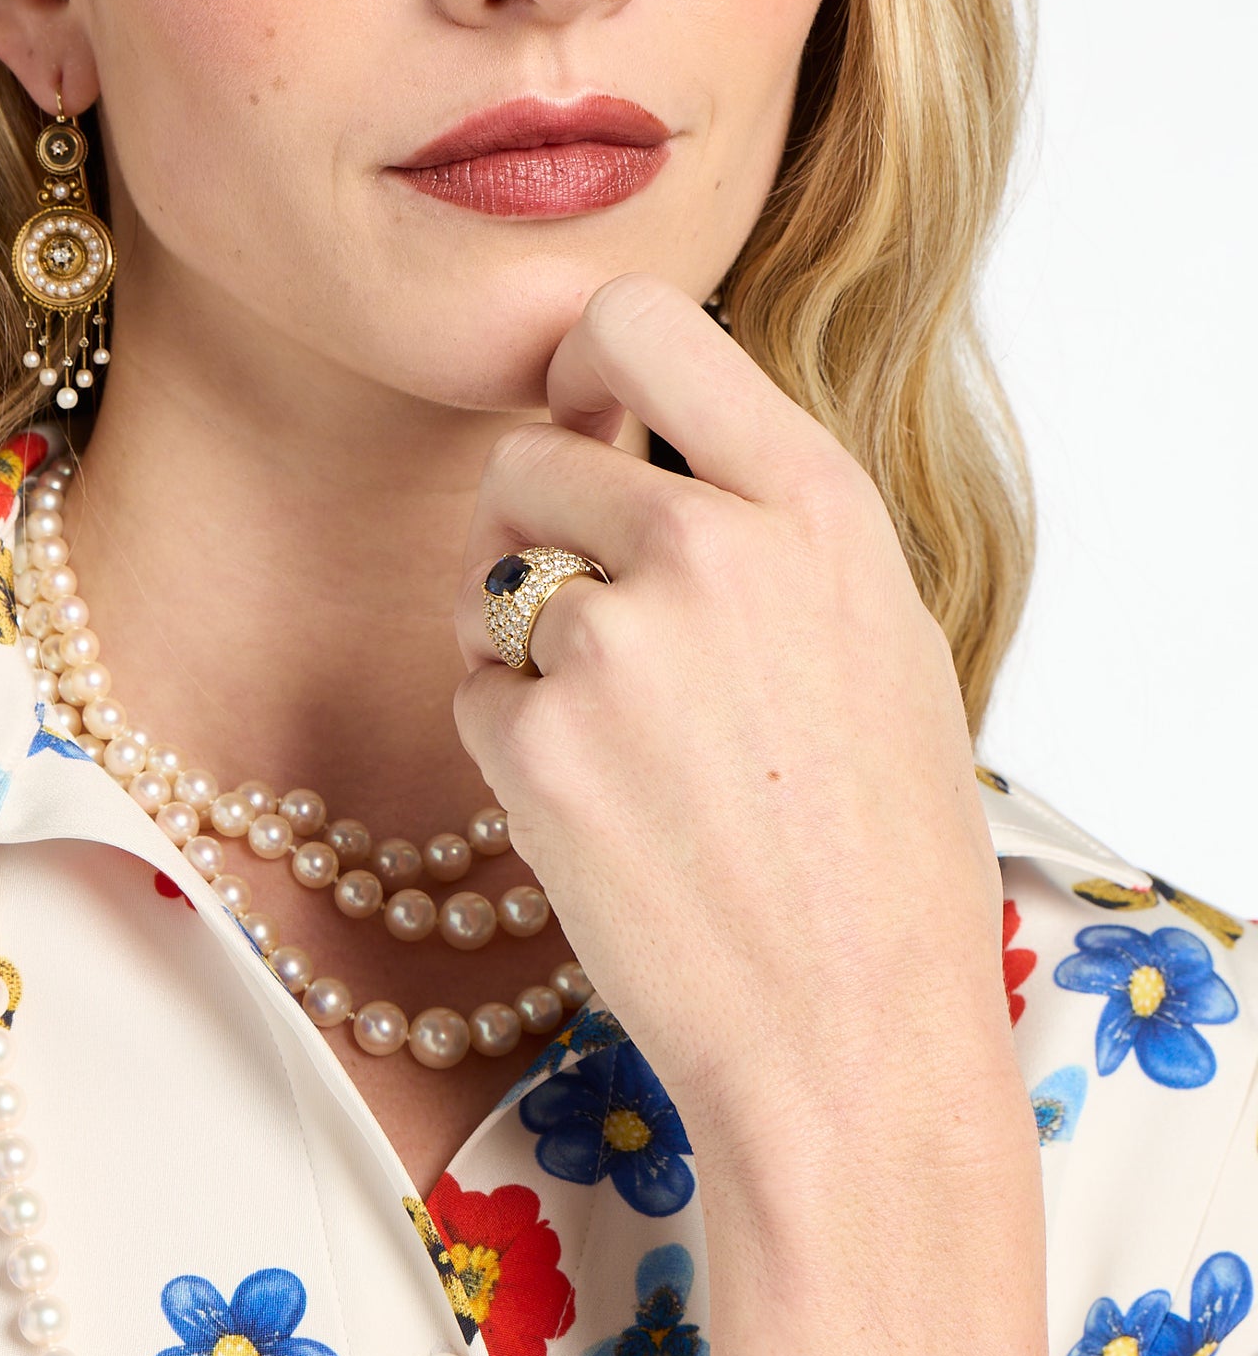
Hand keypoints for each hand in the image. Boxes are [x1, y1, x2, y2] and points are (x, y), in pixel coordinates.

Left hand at [452, 270, 1009, 1188]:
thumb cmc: (881, 848)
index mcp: (815, 501)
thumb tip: (644, 435)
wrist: (853, 1032)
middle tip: (607, 641)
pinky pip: (474, 696)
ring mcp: (614, 643)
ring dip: (522, 649)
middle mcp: (711, 546)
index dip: (584, 364)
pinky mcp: (536, 742)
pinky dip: (514, 751)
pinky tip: (607, 817)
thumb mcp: (877, 633)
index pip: (641, 323)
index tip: (583, 415)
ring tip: (634, 749)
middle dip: (537, 537)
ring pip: (489, 584)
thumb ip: (765, 517)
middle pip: (529, 458)